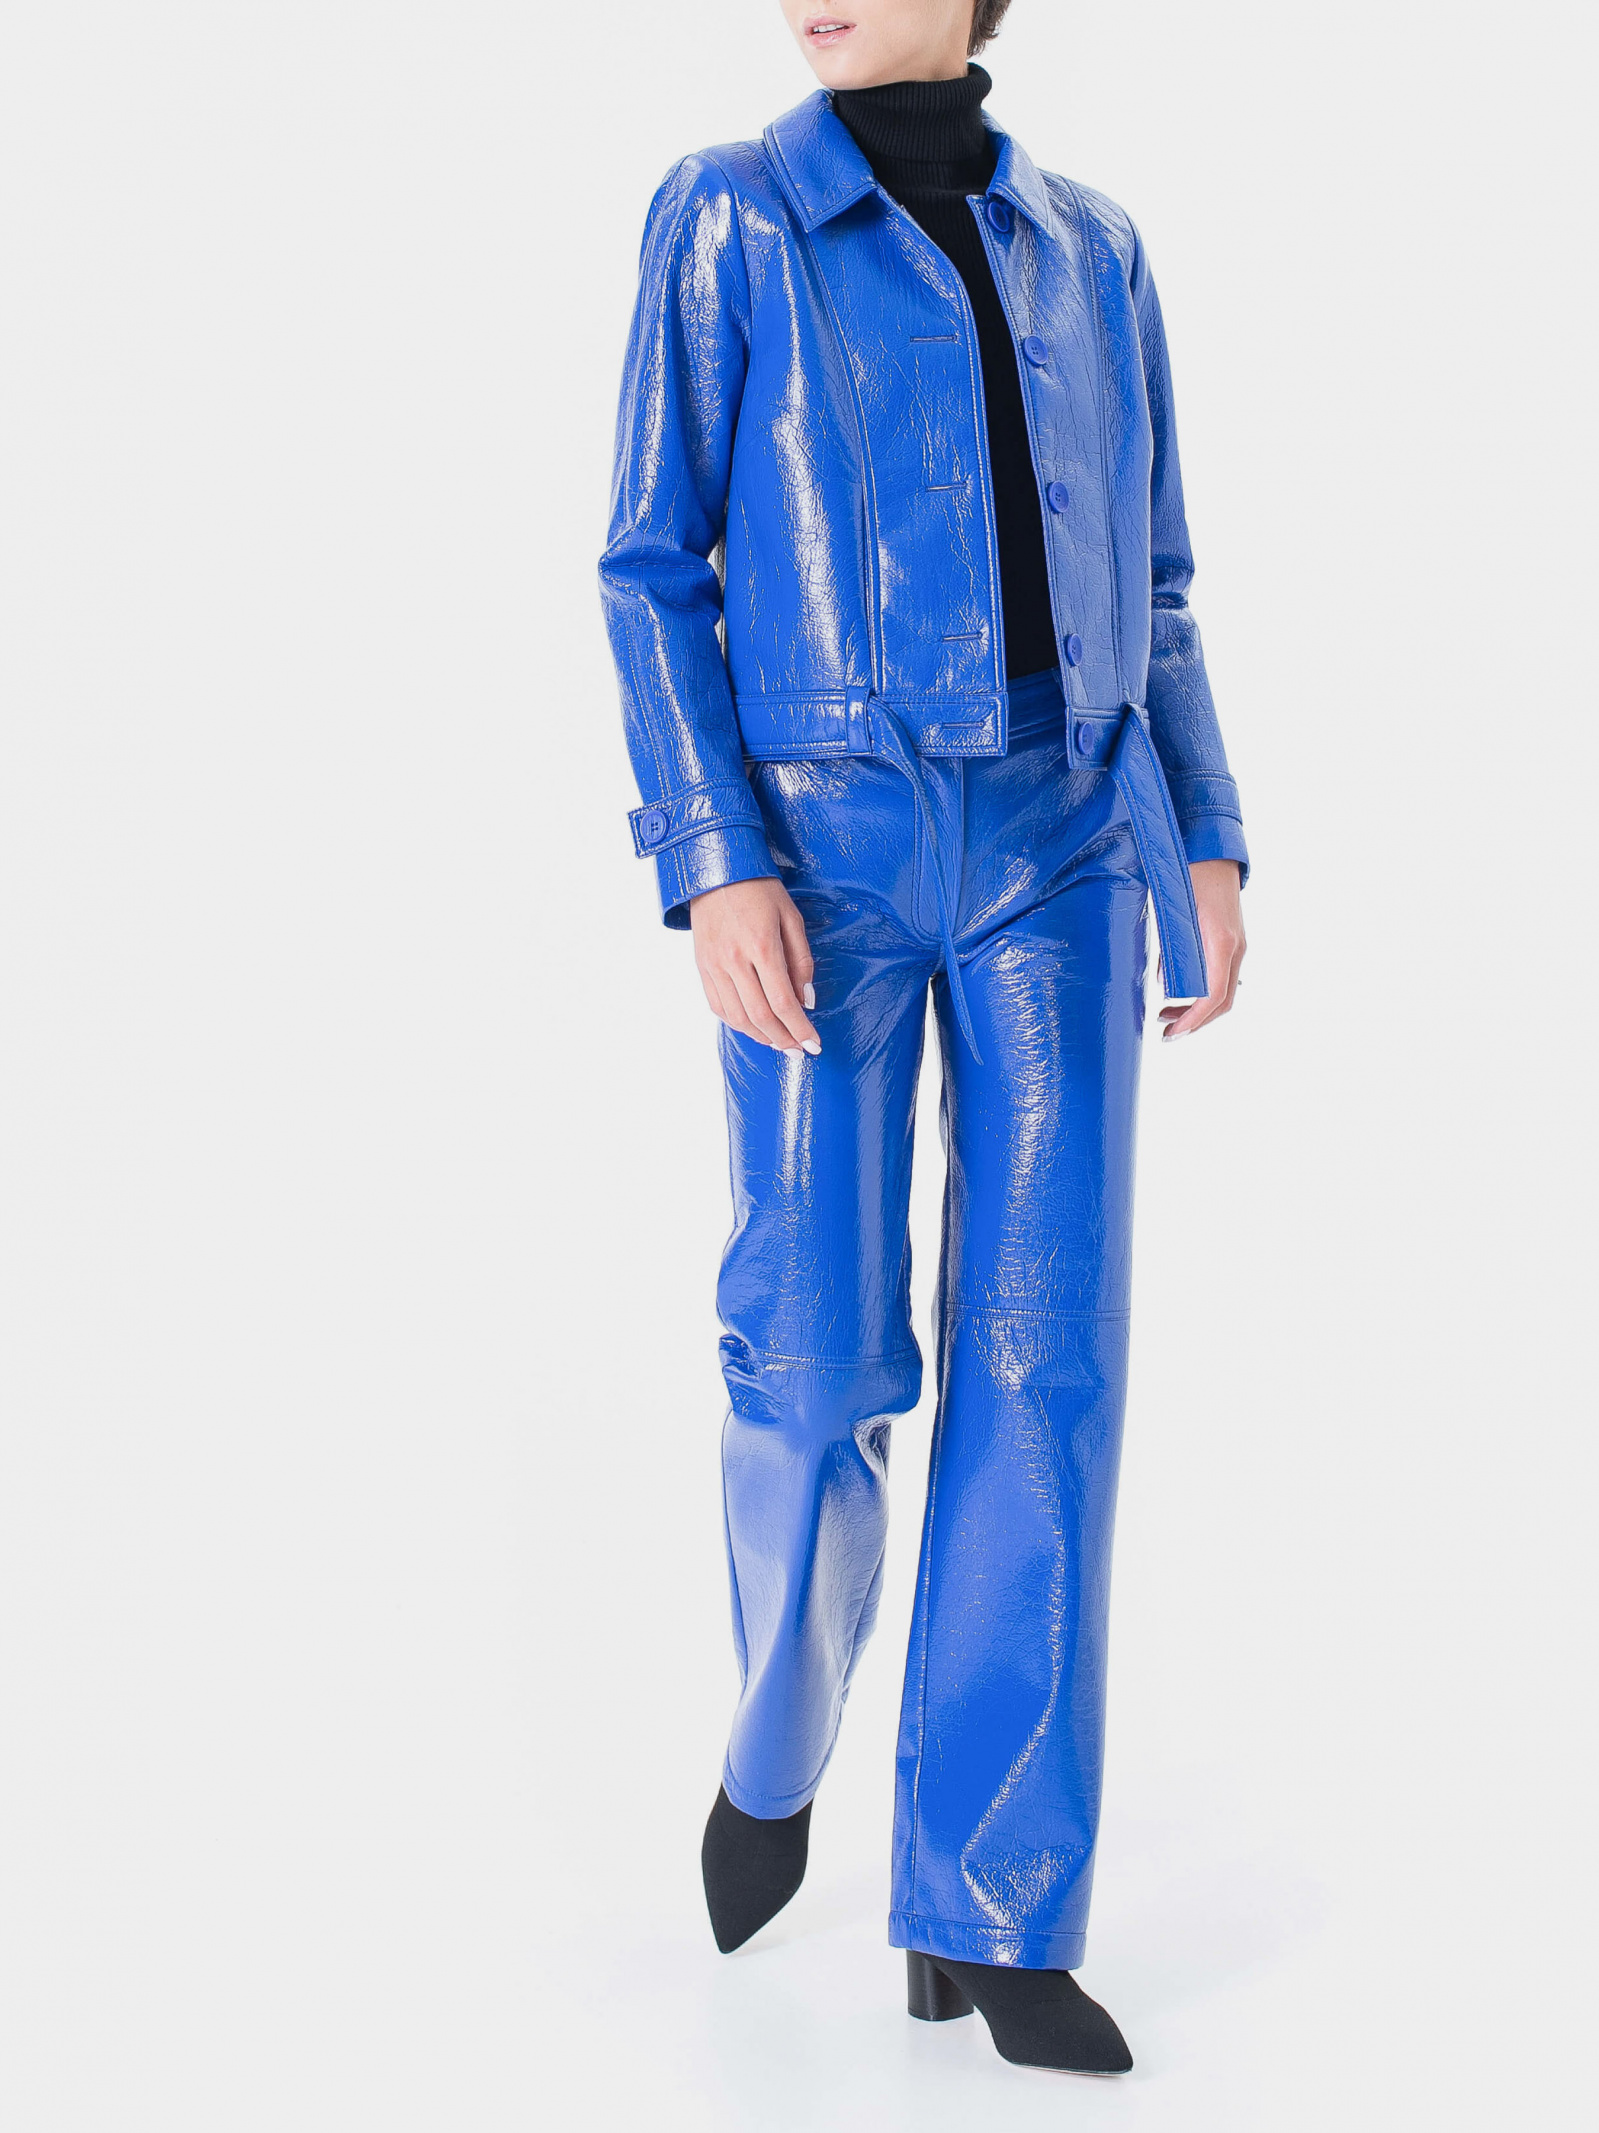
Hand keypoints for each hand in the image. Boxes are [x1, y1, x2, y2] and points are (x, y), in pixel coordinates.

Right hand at [690, 878, 820, 1052]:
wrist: (716, 871)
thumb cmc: (759, 889)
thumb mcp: (791, 917)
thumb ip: (801, 960)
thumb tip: (807, 1000)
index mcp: (762, 947)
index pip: (784, 1002)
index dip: (801, 1029)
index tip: (814, 1045)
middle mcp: (735, 961)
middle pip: (761, 1017)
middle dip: (784, 1040)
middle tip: (799, 1051)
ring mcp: (714, 966)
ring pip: (737, 1017)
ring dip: (761, 1037)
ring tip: (779, 1044)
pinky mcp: (702, 967)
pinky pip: (718, 1006)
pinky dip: (737, 1023)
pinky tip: (753, 1028)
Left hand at [1160, 860, 1245, 1040]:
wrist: (1211, 847)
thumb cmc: (1188, 875)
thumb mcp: (1172, 914)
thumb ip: (1170, 950)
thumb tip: (1164, 984)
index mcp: (1222, 943)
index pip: (1214, 997)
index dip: (1193, 1020)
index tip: (1172, 1033)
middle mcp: (1235, 948)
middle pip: (1223, 1001)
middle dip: (1195, 1022)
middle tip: (1166, 1033)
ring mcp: (1237, 944)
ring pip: (1224, 990)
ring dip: (1197, 1008)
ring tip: (1166, 1015)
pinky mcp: (1230, 939)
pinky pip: (1222, 974)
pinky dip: (1203, 989)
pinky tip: (1178, 989)